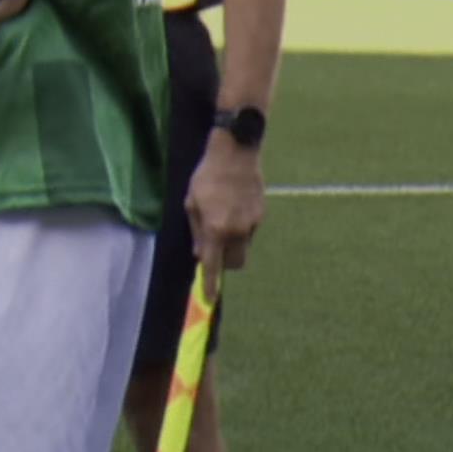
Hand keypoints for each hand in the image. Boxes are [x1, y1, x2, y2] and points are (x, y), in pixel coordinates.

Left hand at [188, 139, 263, 274]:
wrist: (236, 152)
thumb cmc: (206, 176)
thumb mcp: (191, 203)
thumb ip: (196, 231)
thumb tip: (200, 254)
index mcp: (216, 229)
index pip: (213, 265)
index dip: (210, 284)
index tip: (208, 299)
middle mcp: (237, 231)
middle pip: (236, 264)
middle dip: (225, 264)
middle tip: (215, 251)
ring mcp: (252, 224)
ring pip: (244, 248)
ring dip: (233, 245)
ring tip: (222, 220)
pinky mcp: (261, 214)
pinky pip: (249, 232)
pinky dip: (241, 229)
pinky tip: (233, 208)